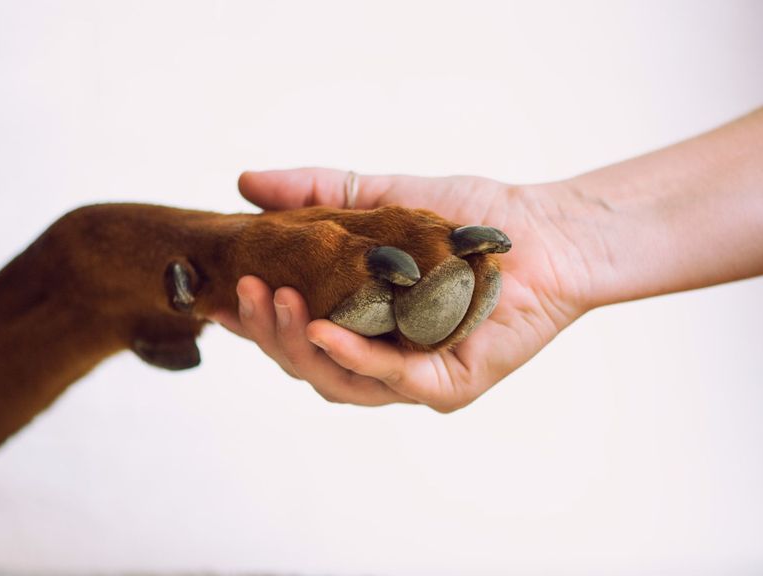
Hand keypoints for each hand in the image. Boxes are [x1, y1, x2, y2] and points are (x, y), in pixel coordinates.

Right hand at [211, 168, 597, 411]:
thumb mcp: (380, 199)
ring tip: (272, 302)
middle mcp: (382, 356)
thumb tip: (246, 183)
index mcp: (362, 322)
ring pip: (337, 381)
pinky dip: (352, 357)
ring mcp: (414, 376)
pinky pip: (392, 380)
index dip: (251, 319)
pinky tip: (321, 330)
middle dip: (266, 332)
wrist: (545, 230)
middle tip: (243, 290)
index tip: (216, 291)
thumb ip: (316, 193)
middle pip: (306, 363)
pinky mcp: (449, 385)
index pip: (293, 330)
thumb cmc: (471, 220)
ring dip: (296, 345)